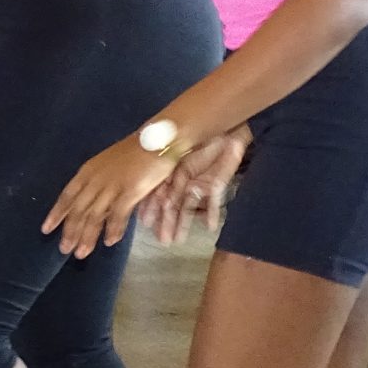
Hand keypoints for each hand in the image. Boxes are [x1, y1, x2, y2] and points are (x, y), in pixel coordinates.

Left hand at [44, 136, 179, 258]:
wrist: (158, 139)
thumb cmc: (135, 153)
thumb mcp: (109, 167)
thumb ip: (100, 185)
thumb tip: (94, 207)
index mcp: (87, 171)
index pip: (66, 196)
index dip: (56, 214)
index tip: (46, 230)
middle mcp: (95, 179)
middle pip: (78, 209)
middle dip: (70, 231)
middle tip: (64, 250)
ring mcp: (112, 185)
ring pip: (94, 215)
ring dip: (87, 236)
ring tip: (81, 253)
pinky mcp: (130, 190)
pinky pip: (118, 214)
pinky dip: (113, 229)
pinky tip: (109, 242)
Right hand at [139, 130, 247, 244]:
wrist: (223, 126)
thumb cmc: (194, 134)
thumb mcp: (175, 150)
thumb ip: (163, 169)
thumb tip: (144, 184)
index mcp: (168, 170)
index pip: (155, 193)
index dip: (150, 209)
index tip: (144, 224)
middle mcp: (181, 179)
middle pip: (172, 204)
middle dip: (167, 222)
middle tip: (162, 241)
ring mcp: (198, 182)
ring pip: (189, 207)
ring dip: (184, 223)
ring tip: (178, 240)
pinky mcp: (216, 184)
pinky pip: (213, 202)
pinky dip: (212, 213)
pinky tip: (210, 227)